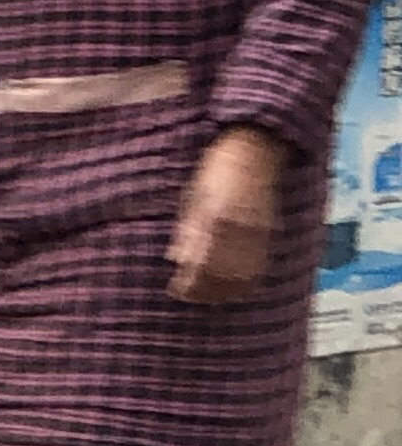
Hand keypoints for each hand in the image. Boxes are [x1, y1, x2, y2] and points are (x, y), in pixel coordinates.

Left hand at [168, 126, 286, 303]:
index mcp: (215, 218)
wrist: (255, 149)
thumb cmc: (217, 168)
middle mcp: (238, 231)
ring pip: (241, 279)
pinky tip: (232, 286)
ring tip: (207, 295)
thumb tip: (176, 259)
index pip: (200, 264)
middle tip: (187, 295)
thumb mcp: (193, 194)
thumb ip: (187, 229)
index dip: (188, 283)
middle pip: (221, 277)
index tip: (175, 290)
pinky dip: (243, 284)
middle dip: (203, 291)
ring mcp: (258, 234)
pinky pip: (257, 269)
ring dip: (223, 292)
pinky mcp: (270, 235)